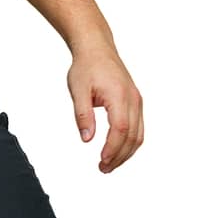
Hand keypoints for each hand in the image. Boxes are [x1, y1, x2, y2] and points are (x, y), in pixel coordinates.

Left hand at [68, 44, 143, 172]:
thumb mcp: (78, 90)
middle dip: (120, 156)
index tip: (102, 161)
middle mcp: (133, 100)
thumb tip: (87, 139)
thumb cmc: (86, 67)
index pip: (121, 129)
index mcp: (119, 96)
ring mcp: (137, 101)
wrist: (97, 48)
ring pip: (139, 135)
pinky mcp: (136, 102)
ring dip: (126, 153)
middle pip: (133, 136)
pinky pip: (138, 128)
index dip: (113, 148)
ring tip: (109, 164)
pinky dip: (130, 142)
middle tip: (104, 169)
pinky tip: (118, 150)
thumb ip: (83, 115)